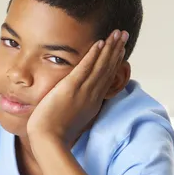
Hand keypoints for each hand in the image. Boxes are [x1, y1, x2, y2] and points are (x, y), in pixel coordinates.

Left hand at [27, 30, 128, 146]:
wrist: (49, 142)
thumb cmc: (55, 136)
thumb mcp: (72, 122)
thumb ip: (75, 112)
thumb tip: (73, 109)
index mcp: (92, 104)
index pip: (106, 79)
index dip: (114, 63)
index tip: (120, 51)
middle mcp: (92, 96)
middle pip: (108, 69)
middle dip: (116, 50)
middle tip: (124, 35)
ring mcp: (83, 92)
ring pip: (101, 66)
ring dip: (110, 48)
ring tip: (117, 33)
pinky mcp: (71, 88)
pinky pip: (85, 68)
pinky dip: (93, 55)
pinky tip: (99, 43)